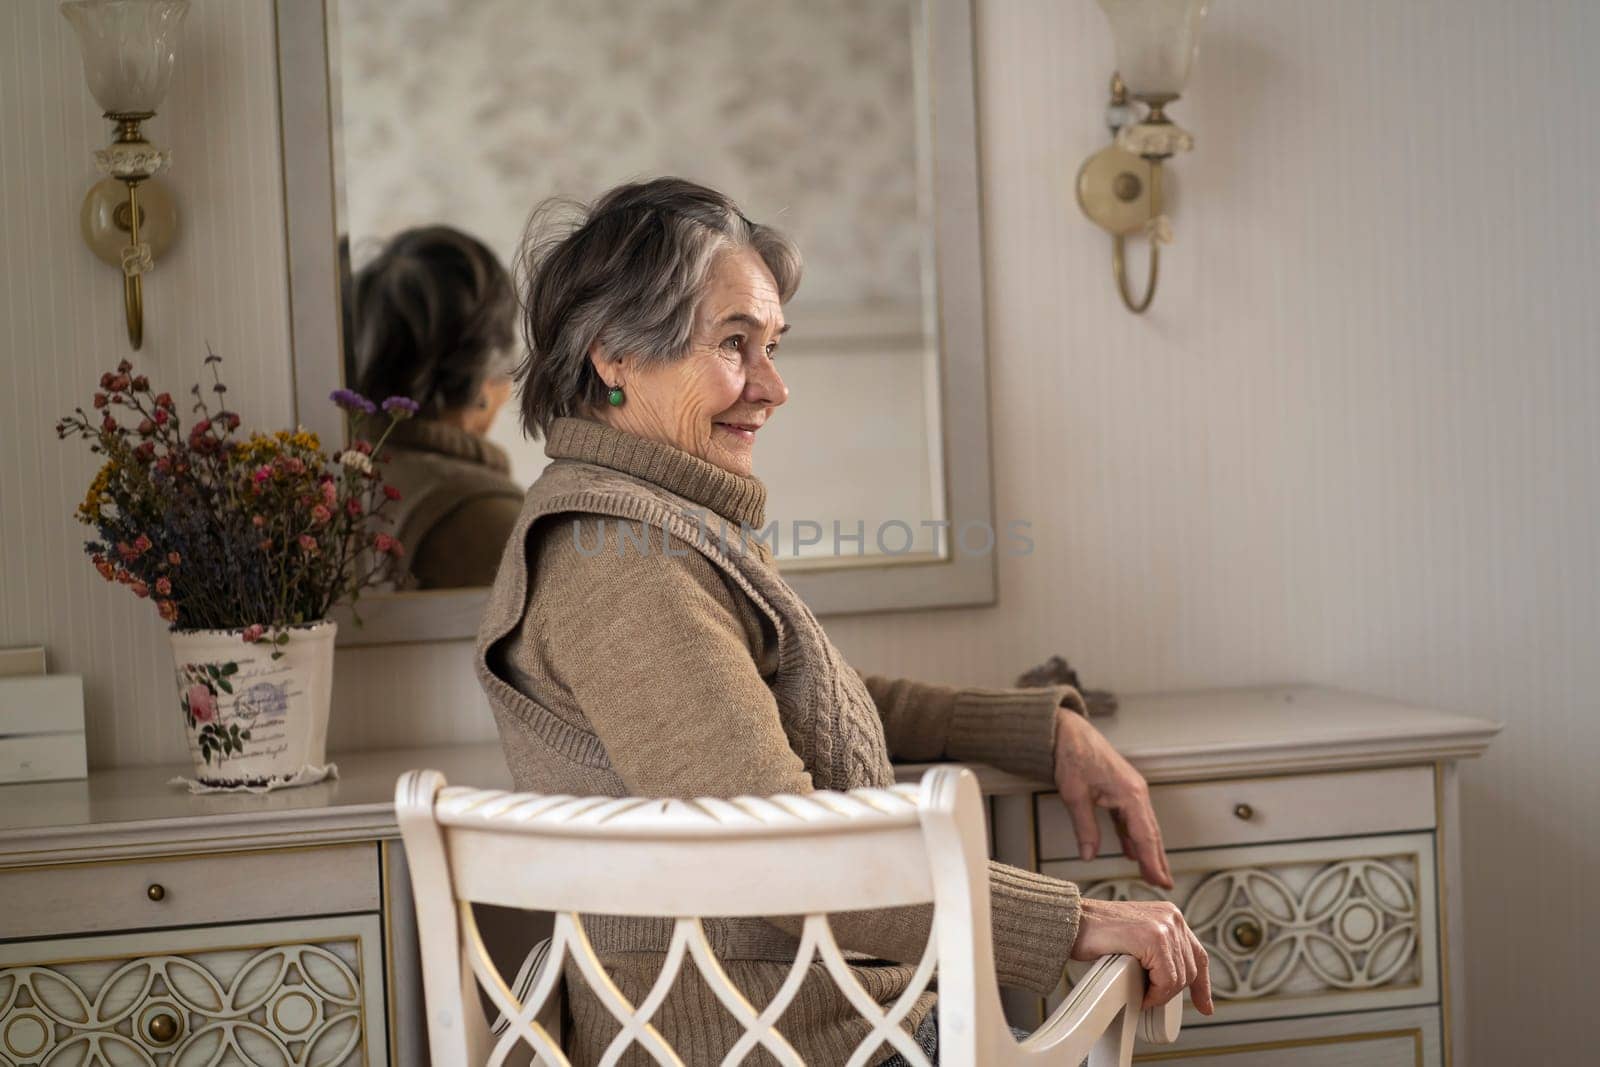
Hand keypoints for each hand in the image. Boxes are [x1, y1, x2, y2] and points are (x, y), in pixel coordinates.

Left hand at [1052, 707, 1172, 887]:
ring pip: (1142, 826)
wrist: (1067, 731)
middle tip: (1164, 884)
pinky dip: (1132, 836)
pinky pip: (1130, 818)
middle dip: (1157, 859)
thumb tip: (1089, 855)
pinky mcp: (1121, 789)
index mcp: (1130, 794)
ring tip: (1152, 873)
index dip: (1153, 861)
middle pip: (1150, 832)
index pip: (1145, 836)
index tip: (1160, 882)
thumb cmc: (1072, 756)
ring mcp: (1130, 790)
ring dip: (1147, 850)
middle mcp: (1136, 793)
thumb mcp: (1075, 795)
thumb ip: (1085, 827)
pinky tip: (1130, 851)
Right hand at [1071, 897, 1213, 1014]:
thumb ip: (1159, 952)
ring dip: (1158, 993)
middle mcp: (1171, 917)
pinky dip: (1153, 993)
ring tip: (1138, 992)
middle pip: (1190, 971)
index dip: (1203, 984)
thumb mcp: (1137, 938)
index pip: (1198, 954)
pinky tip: (1138, 992)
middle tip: (1147, 996)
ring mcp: (1164, 925)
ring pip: (1179, 978)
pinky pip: (1166, 979)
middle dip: (1169, 991)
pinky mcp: (1154, 937)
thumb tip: (1172, 982)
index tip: (1204, 1004)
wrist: (1072, 922)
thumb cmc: (1096, 933)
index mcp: (1169, 915)